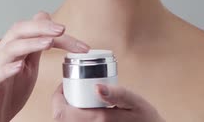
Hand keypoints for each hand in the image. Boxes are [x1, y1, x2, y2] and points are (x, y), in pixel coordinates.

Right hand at [0, 12, 89, 121]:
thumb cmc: (7, 90)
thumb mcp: (28, 66)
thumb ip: (37, 46)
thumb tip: (48, 24)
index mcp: (14, 47)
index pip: (34, 29)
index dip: (56, 31)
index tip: (80, 43)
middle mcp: (3, 52)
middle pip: (19, 30)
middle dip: (41, 27)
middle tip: (62, 29)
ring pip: (9, 49)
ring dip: (30, 43)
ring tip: (48, 43)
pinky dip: (8, 68)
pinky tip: (19, 67)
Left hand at [51, 83, 165, 121]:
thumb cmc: (146, 118)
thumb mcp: (135, 102)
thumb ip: (117, 93)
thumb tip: (96, 87)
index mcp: (99, 120)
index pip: (62, 112)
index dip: (57, 97)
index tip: (64, 85)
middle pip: (61, 119)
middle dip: (60, 104)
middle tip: (68, 91)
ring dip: (66, 113)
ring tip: (75, 100)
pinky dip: (74, 119)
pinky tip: (83, 112)